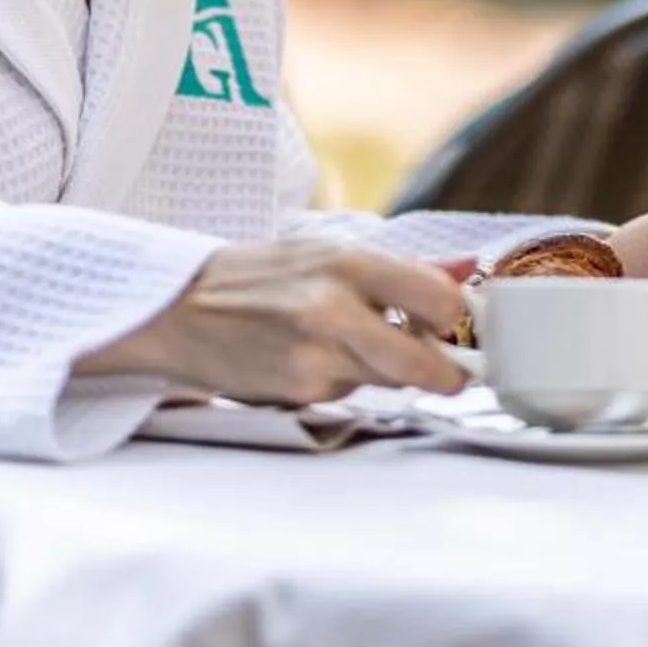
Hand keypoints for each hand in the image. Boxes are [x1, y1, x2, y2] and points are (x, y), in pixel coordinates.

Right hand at [75, 240, 470, 404]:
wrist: (179, 308)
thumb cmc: (259, 277)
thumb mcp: (328, 252)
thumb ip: (403, 268)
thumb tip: (468, 268)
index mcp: (348, 262)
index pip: (437, 297)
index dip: (459, 319)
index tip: (463, 326)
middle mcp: (334, 309)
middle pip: (422, 360)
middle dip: (445, 372)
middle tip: (450, 371)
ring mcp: (315, 356)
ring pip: (388, 382)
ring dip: (391, 374)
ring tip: (362, 348)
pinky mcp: (298, 392)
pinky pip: (348, 394)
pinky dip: (346, 383)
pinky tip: (316, 361)